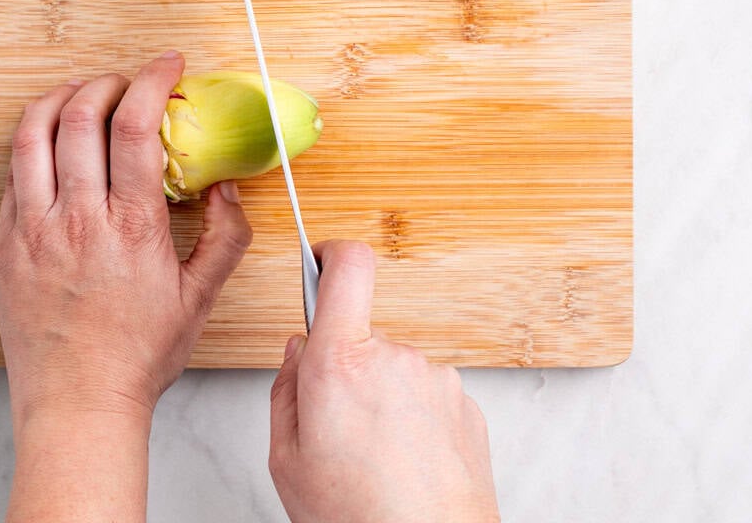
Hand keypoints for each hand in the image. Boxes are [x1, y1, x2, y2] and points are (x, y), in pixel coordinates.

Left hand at [0, 51, 252, 432]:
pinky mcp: (7, 245)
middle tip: (127, 82)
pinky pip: (11, 174)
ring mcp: (34, 230)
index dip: (153, 80)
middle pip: (81, 115)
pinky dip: (32, 142)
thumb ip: (225, 236)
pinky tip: (52, 144)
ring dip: (60, 98)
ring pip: (32, 134)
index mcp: (131, 228)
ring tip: (82, 94)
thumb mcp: (200, 297)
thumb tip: (229, 189)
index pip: (138, 126)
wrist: (78, 403)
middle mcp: (78, 220)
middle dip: (108, 80)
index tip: (168, 65)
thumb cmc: (136, 357)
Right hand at [269, 240, 498, 522]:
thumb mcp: (287, 458)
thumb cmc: (358, 518)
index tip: (320, 261)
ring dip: (380, 398)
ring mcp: (437, 380)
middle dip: (345, 368)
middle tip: (336, 427)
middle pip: (362, 335)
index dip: (331, 254)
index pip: (348, 266)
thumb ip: (286, 390)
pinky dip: (411, 419)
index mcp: (341, 364)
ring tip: (373, 457)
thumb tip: (298, 352)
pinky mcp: (465, 404)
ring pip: (394, 369)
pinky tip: (403, 463)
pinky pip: (424, 395)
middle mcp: (396, 359)